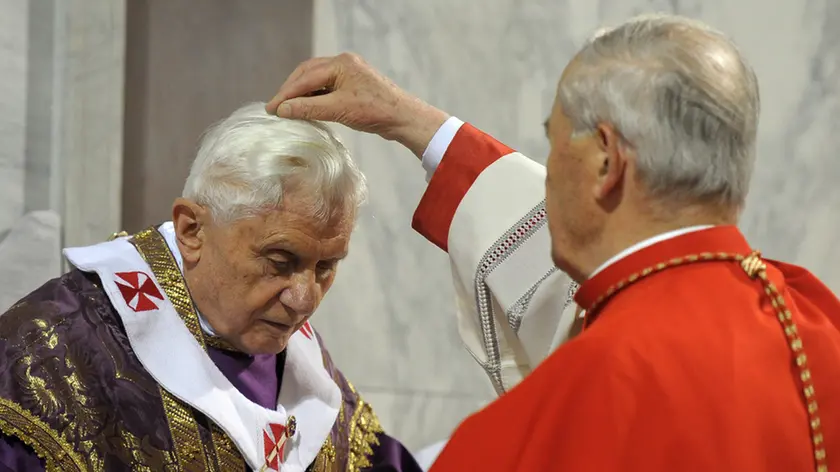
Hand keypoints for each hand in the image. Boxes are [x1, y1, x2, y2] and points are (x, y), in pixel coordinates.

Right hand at [266, 53, 448, 156]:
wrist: (403, 117)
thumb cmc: (375, 111)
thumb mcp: (338, 110)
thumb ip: (309, 109)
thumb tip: (283, 110)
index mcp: (340, 64)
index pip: (305, 77)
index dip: (285, 94)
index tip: (270, 108)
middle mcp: (343, 63)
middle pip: (308, 74)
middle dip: (291, 90)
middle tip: (276, 108)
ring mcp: (349, 73)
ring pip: (316, 80)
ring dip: (302, 94)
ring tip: (288, 109)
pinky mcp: (353, 85)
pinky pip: (326, 87)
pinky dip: (314, 97)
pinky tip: (307, 108)